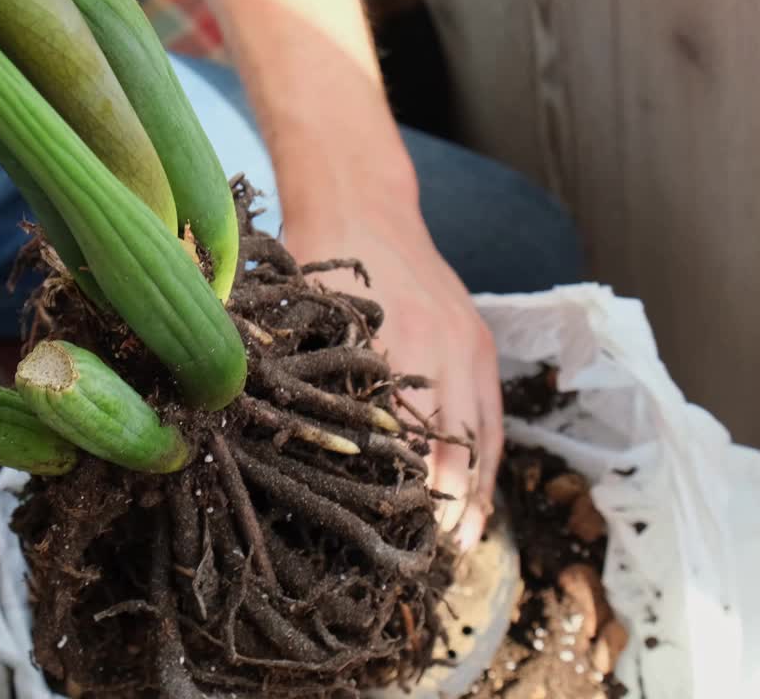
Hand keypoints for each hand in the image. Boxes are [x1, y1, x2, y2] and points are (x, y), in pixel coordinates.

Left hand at [281, 181, 503, 550]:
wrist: (360, 199)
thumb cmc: (315, 256)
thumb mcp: (298, 308)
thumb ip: (297, 366)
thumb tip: (268, 434)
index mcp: (392, 338)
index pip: (405, 432)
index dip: (403, 488)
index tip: (394, 537)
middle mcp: (439, 344)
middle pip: (452, 441)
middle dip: (445, 504)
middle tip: (431, 560)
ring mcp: (466, 343)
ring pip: (481, 433)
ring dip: (476, 492)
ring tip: (464, 546)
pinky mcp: (479, 340)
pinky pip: (492, 413)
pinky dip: (488, 458)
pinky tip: (479, 497)